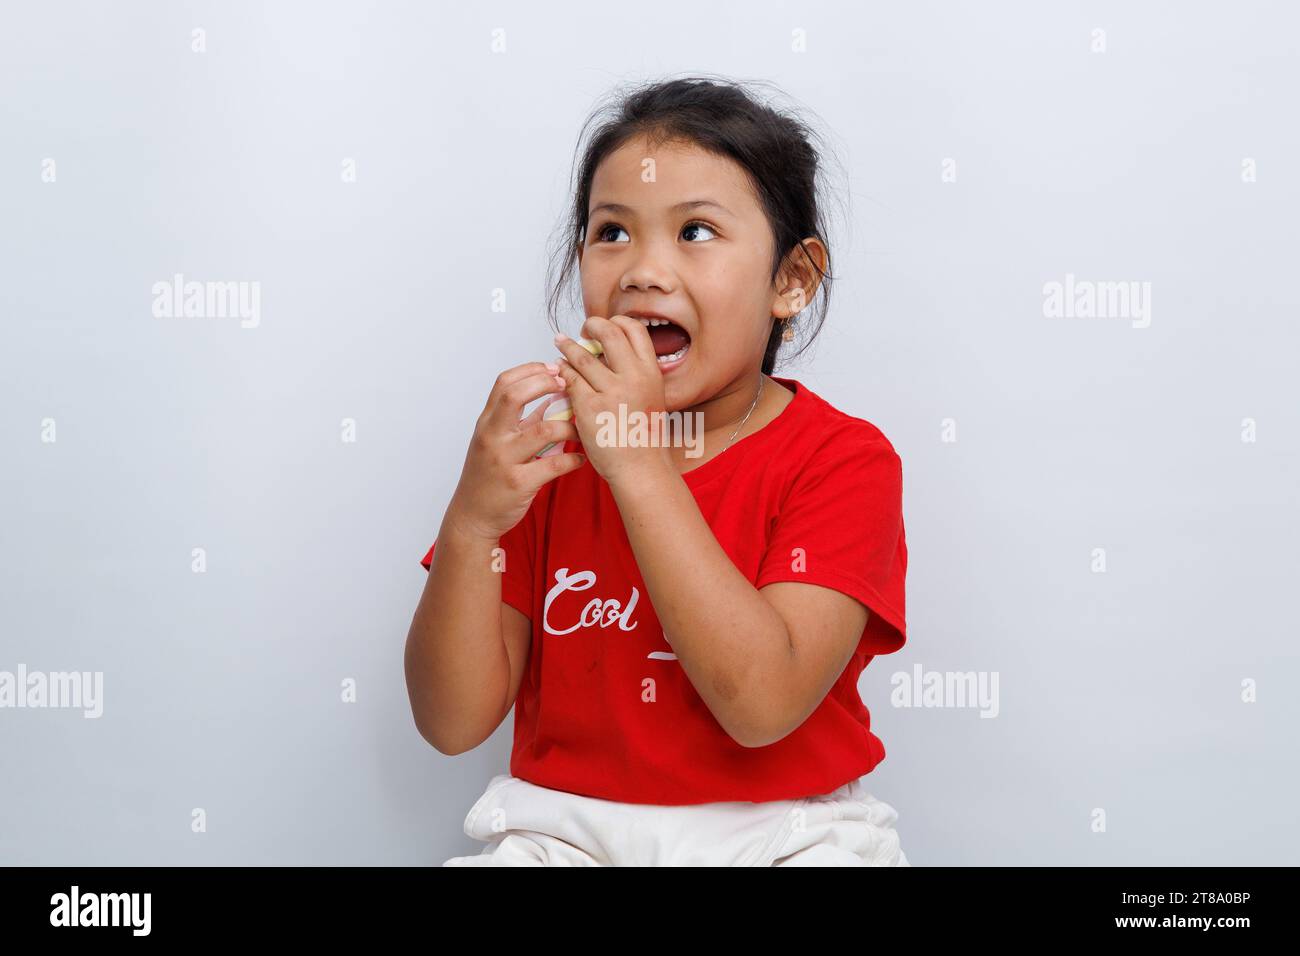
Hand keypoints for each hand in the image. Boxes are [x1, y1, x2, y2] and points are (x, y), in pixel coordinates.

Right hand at [444, 361, 584, 539]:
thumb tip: (551, 397)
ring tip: (583, 430)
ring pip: (544, 430)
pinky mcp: (518, 483)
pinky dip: (573, 459)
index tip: (554, 368)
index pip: (504, 383)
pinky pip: (555, 464)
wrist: (472, 517)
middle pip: (514, 395)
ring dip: (570, 427)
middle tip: (568, 386)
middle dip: (545, 383)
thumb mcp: (496, 442)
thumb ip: (522, 420)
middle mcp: (492, 437)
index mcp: (487, 423)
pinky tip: (581, 459)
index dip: (531, 370)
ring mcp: (504, 459)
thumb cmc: (487, 477)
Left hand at [553, 315, 672, 484]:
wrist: (640, 468)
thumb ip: (636, 374)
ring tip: (560, 344)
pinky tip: (559, 372)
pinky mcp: (589, 407)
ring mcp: (611, 391)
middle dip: (592, 326)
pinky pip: (570, 380)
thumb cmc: (644, 437)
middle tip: (582, 330)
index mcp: (651, 372)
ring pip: (582, 356)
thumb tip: (612, 355)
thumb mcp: (652, 397)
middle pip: (609, 333)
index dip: (617, 322)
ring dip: (568, 347)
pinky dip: (562, 372)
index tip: (605, 328)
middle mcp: (634, 377)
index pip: (635, 330)